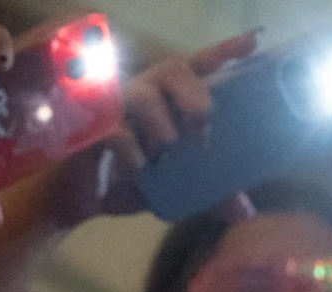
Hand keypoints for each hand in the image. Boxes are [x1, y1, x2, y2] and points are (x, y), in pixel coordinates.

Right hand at [11, 34, 256, 229]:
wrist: (76, 200)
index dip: (225, 51)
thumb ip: (207, 192)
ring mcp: (112, 103)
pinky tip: (138, 170)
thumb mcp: (173, 189)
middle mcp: (140, 91)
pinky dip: (133, 153)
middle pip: (173, 68)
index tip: (256, 41)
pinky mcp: (88, 125)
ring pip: (144, 95)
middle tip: (203, 129)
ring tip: (166, 154)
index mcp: (165, 98)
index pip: (198, 66)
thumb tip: (244, 211)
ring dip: (163, 127)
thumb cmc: (124, 182)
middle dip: (195, 96)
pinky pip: (116, 130)